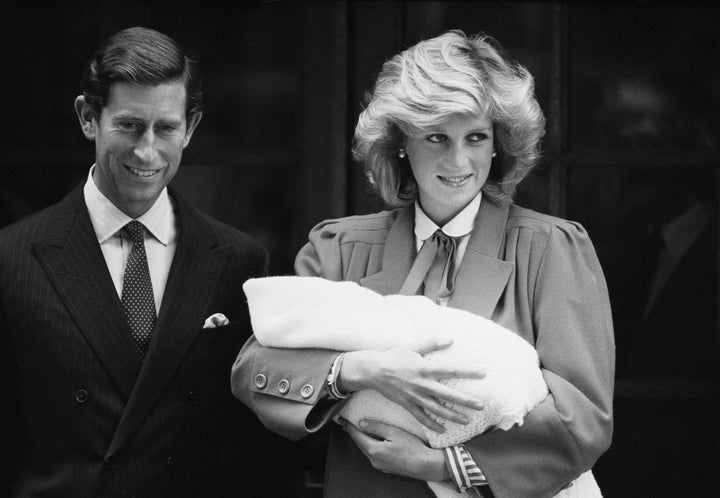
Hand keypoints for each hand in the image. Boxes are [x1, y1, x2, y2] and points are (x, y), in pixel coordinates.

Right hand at [337, 336, 484, 432]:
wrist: (373, 371)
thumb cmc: (394, 356)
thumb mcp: (413, 346)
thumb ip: (432, 343)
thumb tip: (451, 338)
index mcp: (425, 368)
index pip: (451, 370)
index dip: (468, 372)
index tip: (483, 373)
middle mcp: (422, 384)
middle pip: (448, 395)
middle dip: (466, 401)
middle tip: (481, 406)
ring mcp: (415, 397)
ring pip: (438, 409)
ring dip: (453, 416)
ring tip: (467, 420)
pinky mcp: (407, 405)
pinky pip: (421, 418)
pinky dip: (432, 425)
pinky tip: (443, 429)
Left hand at [341, 418, 448, 481]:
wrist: (426, 465)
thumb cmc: (412, 447)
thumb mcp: (393, 432)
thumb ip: (376, 427)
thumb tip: (361, 423)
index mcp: (373, 450)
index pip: (356, 436)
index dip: (348, 426)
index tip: (341, 419)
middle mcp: (374, 460)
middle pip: (360, 443)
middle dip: (353, 433)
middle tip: (347, 422)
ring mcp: (380, 465)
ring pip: (367, 449)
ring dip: (362, 439)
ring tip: (359, 429)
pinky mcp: (386, 467)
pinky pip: (374, 454)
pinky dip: (371, 445)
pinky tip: (374, 439)